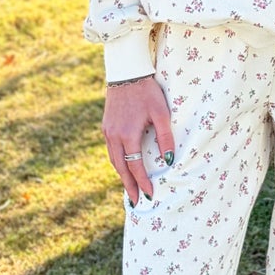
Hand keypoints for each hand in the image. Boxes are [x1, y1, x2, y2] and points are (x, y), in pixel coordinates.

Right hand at [102, 74, 174, 204]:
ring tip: (130, 187)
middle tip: (135, 201)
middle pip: (121, 167)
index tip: (149, 194)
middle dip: (128, 185)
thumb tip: (168, 160)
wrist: (126, 72)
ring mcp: (107, 131)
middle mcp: (113, 136)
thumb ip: (165, 137)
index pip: (135, 166)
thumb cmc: (147, 92)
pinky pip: (111, 150)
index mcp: (127, 135)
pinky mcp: (106, 126)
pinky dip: (118, 161)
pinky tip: (124, 166)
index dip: (142, 182)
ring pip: (114, 159)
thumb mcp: (161, 113)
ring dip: (122, 174)